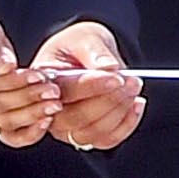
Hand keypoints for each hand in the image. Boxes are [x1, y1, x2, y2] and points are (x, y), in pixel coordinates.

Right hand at [0, 15, 56, 143]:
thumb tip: (6, 65)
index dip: (12, 82)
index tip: (35, 76)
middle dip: (28, 97)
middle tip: (52, 89)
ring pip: (7, 122)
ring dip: (33, 113)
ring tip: (54, 101)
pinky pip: (13, 136)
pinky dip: (31, 132)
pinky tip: (47, 120)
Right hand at [32, 19, 146, 149]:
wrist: (87, 54)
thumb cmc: (79, 45)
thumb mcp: (85, 37)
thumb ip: (94, 50)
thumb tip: (109, 68)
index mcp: (41, 82)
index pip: (64, 91)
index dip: (92, 86)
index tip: (116, 77)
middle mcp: (48, 109)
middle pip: (76, 117)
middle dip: (109, 100)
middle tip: (132, 81)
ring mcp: (65, 127)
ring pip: (92, 132)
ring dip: (119, 112)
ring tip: (134, 87)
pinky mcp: (85, 135)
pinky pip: (107, 140)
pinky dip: (127, 124)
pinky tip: (137, 104)